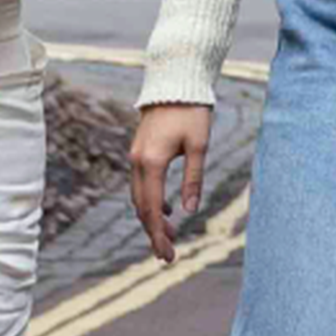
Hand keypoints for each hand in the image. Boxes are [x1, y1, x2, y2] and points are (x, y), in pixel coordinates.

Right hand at [127, 102, 212, 261]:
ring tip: (170, 234)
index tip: (167, 256)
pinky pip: (141, 183)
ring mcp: (136, 156)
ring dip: (151, 218)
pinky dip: (151, 200)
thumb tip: (190, 211)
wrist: (175, 79)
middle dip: (153, 233)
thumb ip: (193, 178)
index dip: (158, 236)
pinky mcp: (140, 150)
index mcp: (151, 163)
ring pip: (139, 197)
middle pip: (141, 208)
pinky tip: (166, 209)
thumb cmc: (191, 110)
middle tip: (168, 255)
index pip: (150, 211)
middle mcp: (138, 162)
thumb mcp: (198, 144)